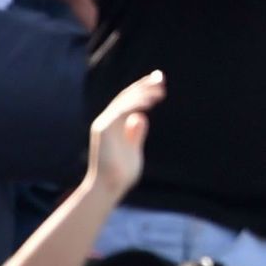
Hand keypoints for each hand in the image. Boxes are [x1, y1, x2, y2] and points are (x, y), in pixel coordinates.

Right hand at [83, 70, 165, 202]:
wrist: (109, 187)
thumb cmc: (121, 173)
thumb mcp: (133, 149)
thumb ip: (135, 134)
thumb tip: (141, 117)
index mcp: (113, 126)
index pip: (128, 101)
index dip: (142, 89)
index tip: (159, 81)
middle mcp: (106, 122)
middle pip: (125, 96)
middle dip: (144, 85)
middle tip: (161, 77)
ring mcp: (103, 124)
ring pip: (124, 100)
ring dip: (142, 92)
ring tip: (160, 90)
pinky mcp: (103, 129)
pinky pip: (121, 110)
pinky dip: (136, 103)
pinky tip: (150, 102)